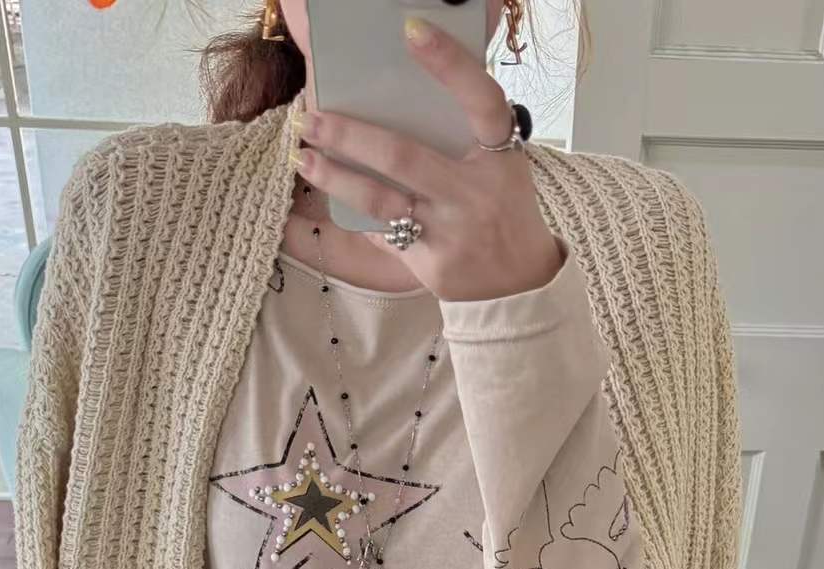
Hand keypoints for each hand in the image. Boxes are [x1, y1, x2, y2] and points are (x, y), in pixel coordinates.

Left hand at [293, 13, 563, 302]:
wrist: (520, 284)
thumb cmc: (502, 208)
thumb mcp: (501, 165)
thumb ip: (465, 134)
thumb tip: (401, 94)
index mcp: (499, 156)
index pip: (480, 99)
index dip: (449, 63)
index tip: (411, 28)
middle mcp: (475, 192)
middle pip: (403, 156)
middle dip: (349, 135)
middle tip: (310, 116)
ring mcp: (451, 231)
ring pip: (381, 201)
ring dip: (335, 178)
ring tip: (304, 157)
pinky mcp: (431, 264)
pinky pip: (384, 234)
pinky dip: (358, 215)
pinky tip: (332, 199)